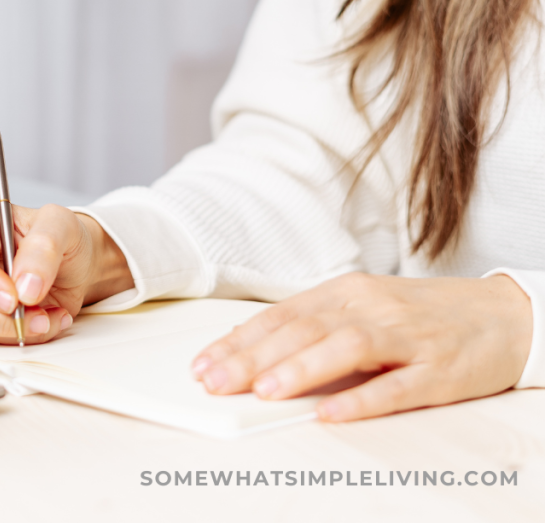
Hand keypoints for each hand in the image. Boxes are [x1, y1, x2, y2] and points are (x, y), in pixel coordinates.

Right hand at [0, 200, 132, 343]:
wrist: (76, 262)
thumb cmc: (58, 234)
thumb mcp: (60, 224)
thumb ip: (43, 247)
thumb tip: (24, 285)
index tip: (11, 294)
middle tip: (30, 311)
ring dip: (11, 327)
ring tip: (47, 316)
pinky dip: (22, 334)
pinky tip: (47, 320)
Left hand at [191, 273, 531, 420]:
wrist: (502, 313)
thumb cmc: (418, 314)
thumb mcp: (362, 308)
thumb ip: (312, 326)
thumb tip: (250, 349)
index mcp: (346, 292)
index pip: (281, 315)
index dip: (240, 340)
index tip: (203, 364)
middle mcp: (371, 307)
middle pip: (305, 330)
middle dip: (254, 357)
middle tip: (216, 381)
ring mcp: (407, 337)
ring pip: (347, 348)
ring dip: (302, 369)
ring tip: (265, 391)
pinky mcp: (440, 369)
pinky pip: (398, 386)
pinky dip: (363, 399)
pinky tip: (333, 412)